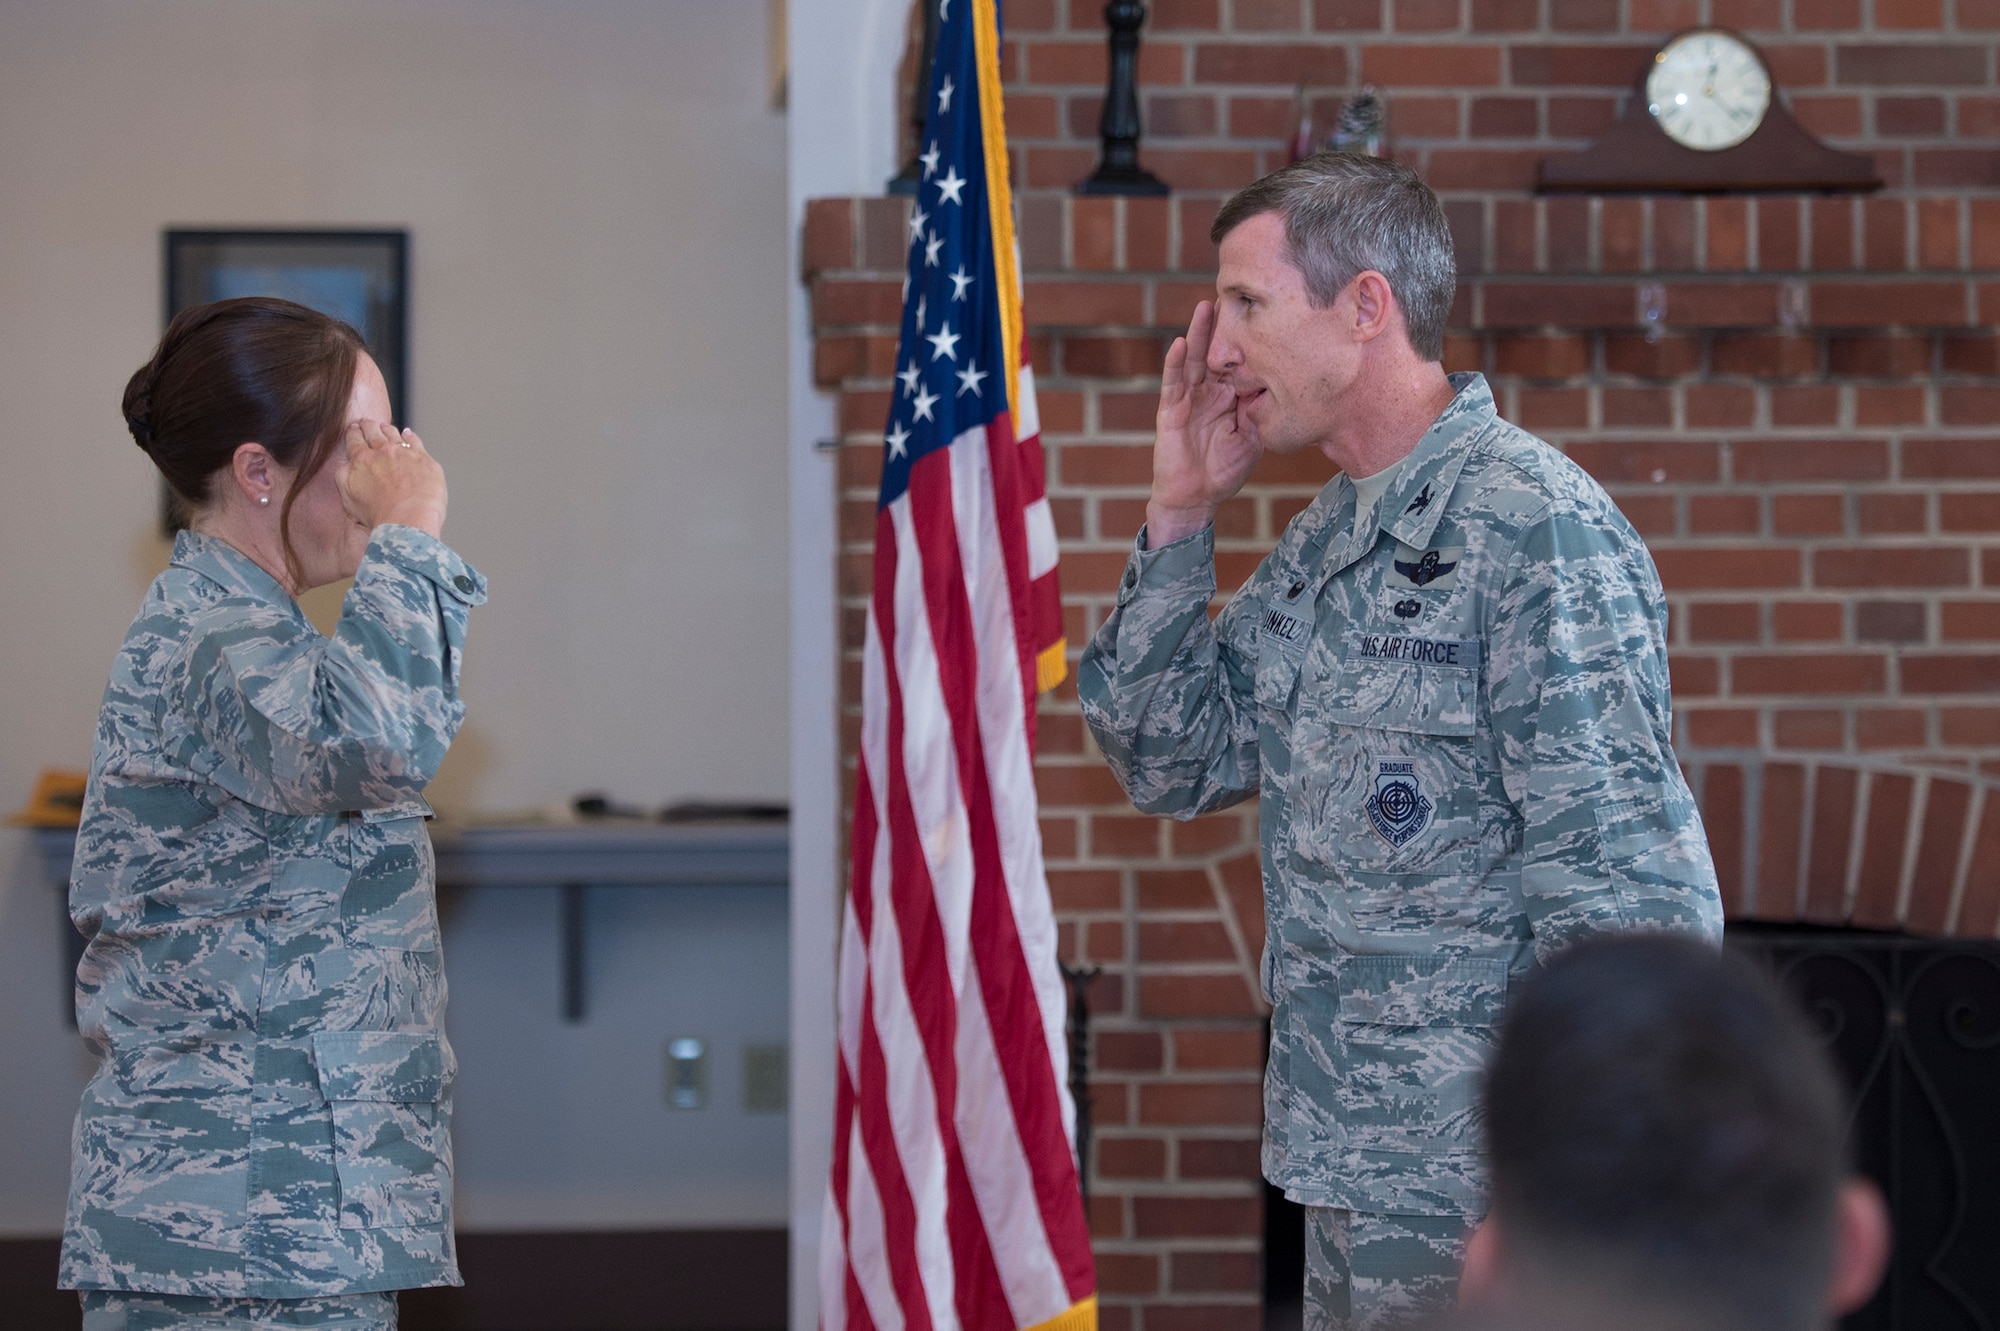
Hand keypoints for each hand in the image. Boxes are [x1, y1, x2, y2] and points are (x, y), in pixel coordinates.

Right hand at [336, 420, 447, 538]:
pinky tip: (408, 434)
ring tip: (384, 426)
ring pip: (393, 434)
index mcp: (362, 460)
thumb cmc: (379, 515)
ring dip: (387, 429)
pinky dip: (410, 436)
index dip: (352, 433)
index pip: (354, 441)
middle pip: (373, 432)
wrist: (408, 520)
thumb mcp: (348, 497)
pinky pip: (415, 442)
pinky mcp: (425, 460)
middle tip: (365, 422)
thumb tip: (347, 465)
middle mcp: (383, 452)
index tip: (353, 429)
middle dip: (368, 425)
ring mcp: (405, 454)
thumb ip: (343, 477)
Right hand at [1146, 301, 1260, 547]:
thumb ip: (1261, 413)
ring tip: (1207, 306)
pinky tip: (1180, 343)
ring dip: (1199, 333)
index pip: (1239, 361)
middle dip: (1224, 325)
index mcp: (1229, 397)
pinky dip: (1175, 363)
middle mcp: (1208, 392)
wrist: (1196, 498)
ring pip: (1194, 359)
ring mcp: (1188, 399)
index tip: (1264, 312)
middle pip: (1216, 351)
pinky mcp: (1170, 410)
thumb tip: (1277, 386)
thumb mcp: (1253, 438)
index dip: (1249, 339)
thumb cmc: (1223, 471)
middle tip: (1235, 294)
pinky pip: (1173, 382)